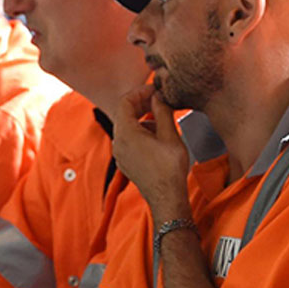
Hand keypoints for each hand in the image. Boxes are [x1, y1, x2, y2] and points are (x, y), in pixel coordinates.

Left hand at [111, 85, 190, 218]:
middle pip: (124, 114)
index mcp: (126, 133)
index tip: (155, 89)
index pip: (125, 102)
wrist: (166, 197)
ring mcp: (120, 154)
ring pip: (127, 127)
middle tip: (159, 100)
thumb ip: (162, 111)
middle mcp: (118, 142)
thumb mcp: (170, 135)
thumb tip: (158, 96)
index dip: (140, 92)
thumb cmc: (169, 168)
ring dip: (143, 118)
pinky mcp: (126, 162)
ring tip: (162, 119)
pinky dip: (141, 132)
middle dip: (141, 104)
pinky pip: (129, 140)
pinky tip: (158, 136)